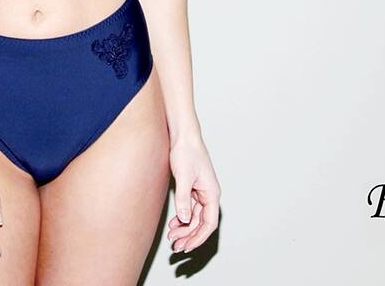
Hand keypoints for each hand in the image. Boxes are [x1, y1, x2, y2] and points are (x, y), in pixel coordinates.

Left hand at [167, 135, 219, 253]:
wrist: (183, 136)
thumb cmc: (187, 152)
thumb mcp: (183, 177)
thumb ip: (184, 199)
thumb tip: (185, 219)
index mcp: (212, 193)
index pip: (209, 223)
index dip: (198, 238)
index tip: (187, 247)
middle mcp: (209, 195)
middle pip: (202, 223)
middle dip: (190, 237)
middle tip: (176, 248)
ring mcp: (201, 192)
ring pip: (195, 218)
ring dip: (185, 229)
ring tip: (172, 238)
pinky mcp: (192, 188)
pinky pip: (190, 209)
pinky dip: (182, 218)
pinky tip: (173, 225)